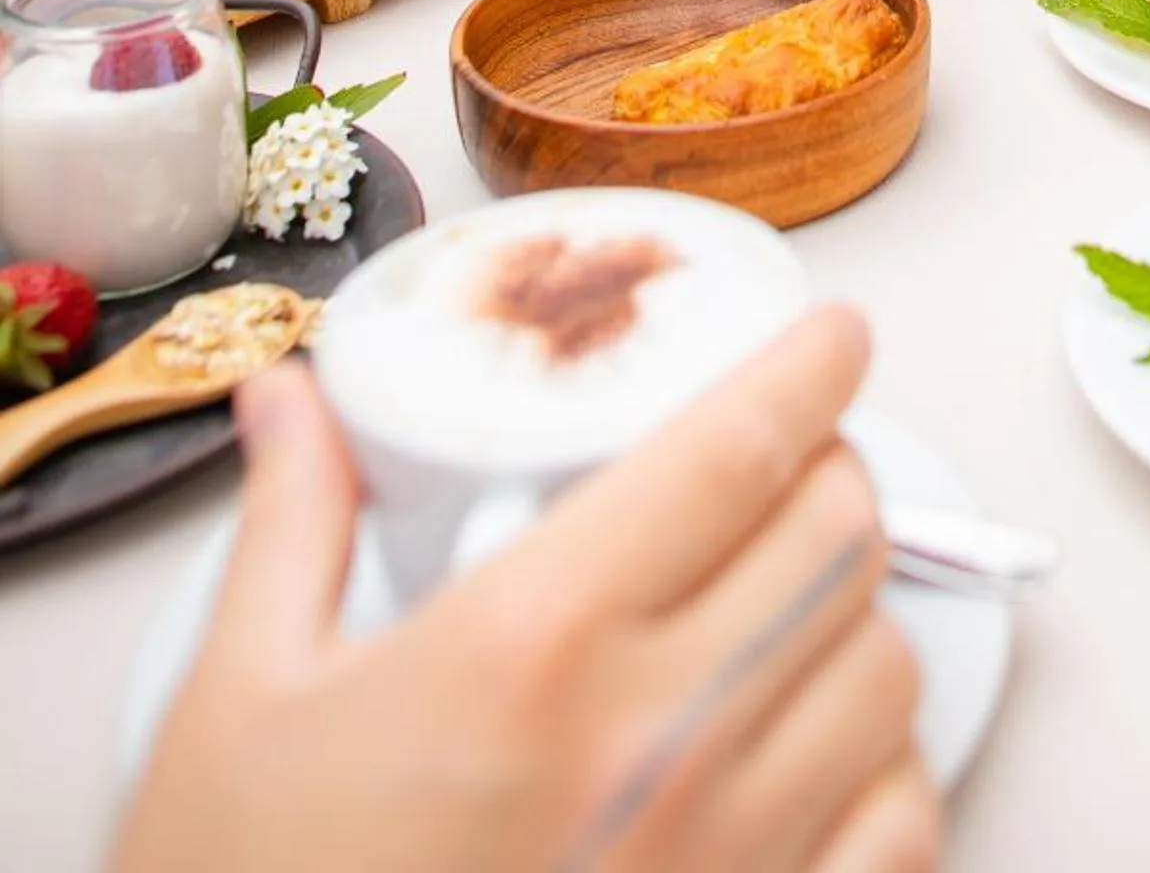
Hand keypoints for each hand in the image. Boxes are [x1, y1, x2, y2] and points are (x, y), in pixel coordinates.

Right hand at [112, 308, 936, 872]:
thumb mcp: (242, 702)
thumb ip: (294, 523)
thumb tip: (293, 394)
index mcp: (532, 644)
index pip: (736, 450)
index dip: (809, 369)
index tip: (836, 335)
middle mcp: (654, 741)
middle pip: (834, 539)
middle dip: (829, 473)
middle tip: (790, 465)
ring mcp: (722, 860)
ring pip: (886, 670)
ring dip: (856, 615)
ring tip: (794, 606)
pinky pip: (903, 827)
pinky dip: (887, 772)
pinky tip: (823, 755)